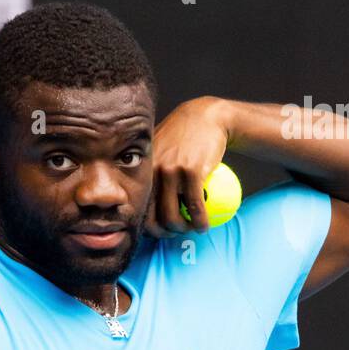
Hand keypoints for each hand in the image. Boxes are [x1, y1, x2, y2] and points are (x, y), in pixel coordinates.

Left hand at [146, 96, 231, 236]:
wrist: (208, 116)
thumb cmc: (184, 136)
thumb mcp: (161, 149)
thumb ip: (152, 171)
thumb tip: (148, 201)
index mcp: (145, 169)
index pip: (141, 209)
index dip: (151, 227)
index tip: (165, 229)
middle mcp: (154, 171)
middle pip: (154, 219)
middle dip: (167, 233)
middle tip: (180, 231)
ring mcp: (172, 171)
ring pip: (173, 217)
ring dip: (184, 230)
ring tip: (193, 228)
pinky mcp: (192, 171)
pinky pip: (195, 207)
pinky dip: (201, 222)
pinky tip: (205, 225)